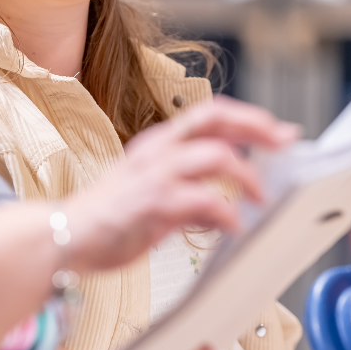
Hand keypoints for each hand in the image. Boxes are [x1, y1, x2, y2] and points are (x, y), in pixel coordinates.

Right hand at [65, 96, 299, 272]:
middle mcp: (156, 149)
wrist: (65, 235)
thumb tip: (229, 189)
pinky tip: (232, 226)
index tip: (279, 131)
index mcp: (157, 143)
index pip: (208, 114)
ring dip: (247, 175)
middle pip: (215, 118)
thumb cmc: (109, 217)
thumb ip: (188, 182)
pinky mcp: (152, 202)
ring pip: (216, 155)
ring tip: (259, 197)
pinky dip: (226, 213)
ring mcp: (153, 173)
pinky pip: (203, 200)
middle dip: (256, 126)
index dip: (249, 117)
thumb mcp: (152, 188)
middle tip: (284, 143)